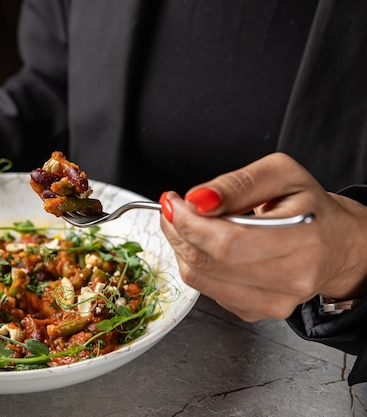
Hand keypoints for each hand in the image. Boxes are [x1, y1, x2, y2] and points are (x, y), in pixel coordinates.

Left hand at [159, 152, 366, 320]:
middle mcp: (291, 278)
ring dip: (181, 246)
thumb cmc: (308, 206)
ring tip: (187, 223)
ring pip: (199, 278)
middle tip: (173, 208)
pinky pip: (205, 288)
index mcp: (303, 240)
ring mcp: (272, 302)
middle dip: (178, 230)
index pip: (227, 243)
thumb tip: (197, 199)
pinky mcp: (254, 312)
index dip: (189, 223)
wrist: (335, 244)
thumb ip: (236, 184)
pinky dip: (195, 263)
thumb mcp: (280, 174)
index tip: (174, 202)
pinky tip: (207, 245)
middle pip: (207, 262)